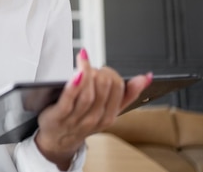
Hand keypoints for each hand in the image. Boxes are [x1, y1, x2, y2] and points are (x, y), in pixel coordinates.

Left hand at [35, 49, 152, 170]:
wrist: (58, 141)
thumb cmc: (82, 122)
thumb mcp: (108, 112)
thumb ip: (127, 95)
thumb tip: (145, 78)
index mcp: (108, 117)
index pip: (119, 89)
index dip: (112, 74)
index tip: (104, 69)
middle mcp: (94, 118)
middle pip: (103, 89)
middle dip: (99, 72)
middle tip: (92, 68)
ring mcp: (76, 118)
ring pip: (88, 94)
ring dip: (88, 74)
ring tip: (84, 61)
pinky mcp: (59, 115)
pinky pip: (68, 99)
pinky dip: (74, 85)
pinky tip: (76, 73)